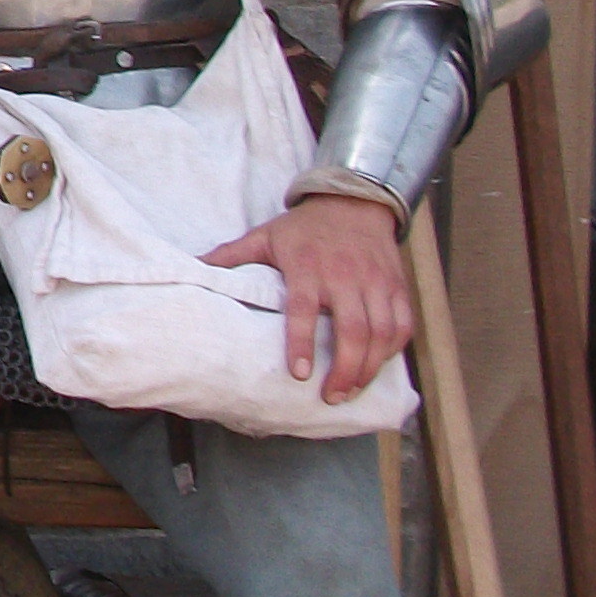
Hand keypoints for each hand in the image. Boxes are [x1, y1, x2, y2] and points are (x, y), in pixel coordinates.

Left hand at [205, 191, 413, 401]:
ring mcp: (376, 282)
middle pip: (353, 330)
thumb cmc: (304, 227)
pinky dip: (393, 350)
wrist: (354, 201)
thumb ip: (231, 256)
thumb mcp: (265, 236)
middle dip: (345, 369)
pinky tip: (377, 366)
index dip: (303, 343)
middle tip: (332, 396)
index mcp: (308, 266)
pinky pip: (403, 324)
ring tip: (351, 391)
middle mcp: (345, 276)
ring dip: (369, 367)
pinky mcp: (397, 286)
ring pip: (382, 332)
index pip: (304, 309)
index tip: (300, 374)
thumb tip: (192, 267)